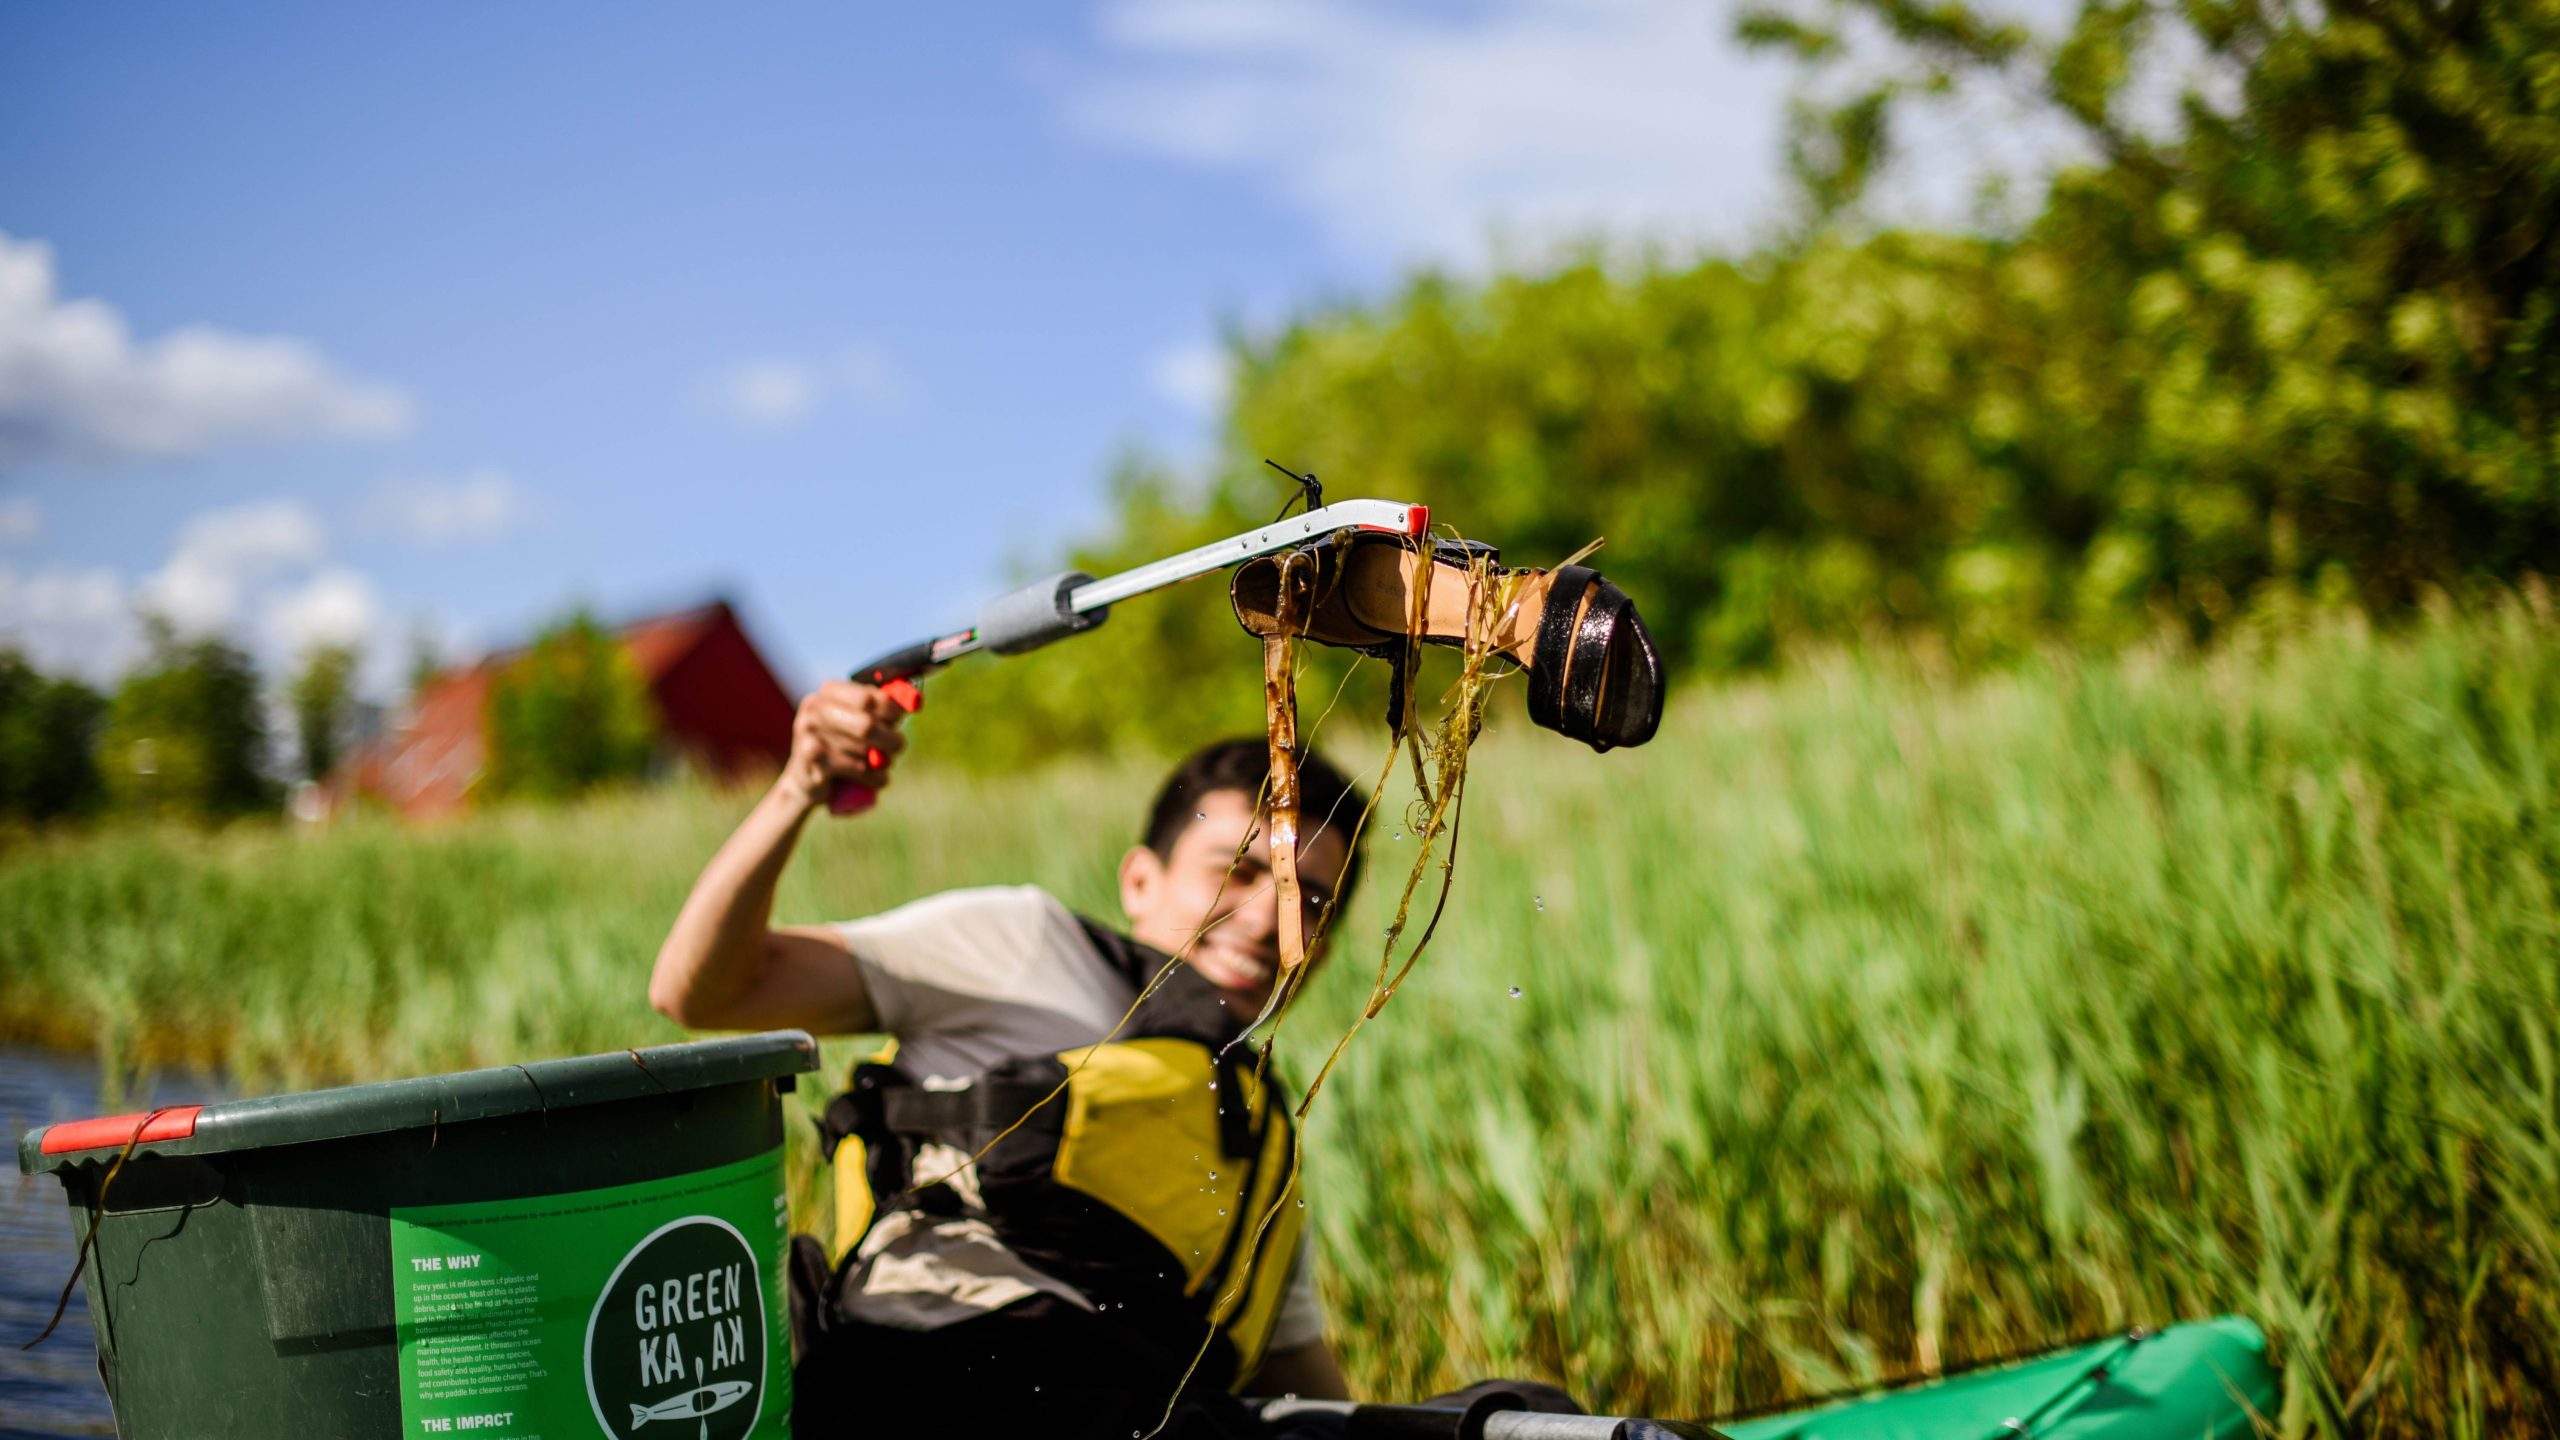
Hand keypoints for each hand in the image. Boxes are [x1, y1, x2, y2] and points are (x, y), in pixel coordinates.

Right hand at [778, 680, 911, 811]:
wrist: (808, 780)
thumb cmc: (844, 745)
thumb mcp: (863, 720)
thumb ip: (885, 708)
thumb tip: (915, 700)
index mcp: (829, 691)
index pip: (868, 697)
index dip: (892, 709)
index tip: (901, 718)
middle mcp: (815, 708)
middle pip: (867, 725)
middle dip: (890, 739)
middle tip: (897, 746)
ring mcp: (808, 733)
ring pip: (864, 751)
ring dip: (882, 762)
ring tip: (881, 764)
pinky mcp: (810, 759)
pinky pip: (856, 769)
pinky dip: (873, 777)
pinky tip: (872, 779)